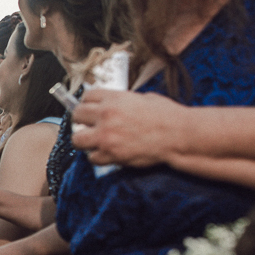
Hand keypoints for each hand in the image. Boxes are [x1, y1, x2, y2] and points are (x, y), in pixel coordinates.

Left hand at [71, 89, 185, 167]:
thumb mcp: (143, 98)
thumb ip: (123, 101)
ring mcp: (106, 136)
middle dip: (81, 120)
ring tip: (93, 141)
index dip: (87, 102)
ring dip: (84, 140)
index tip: (89, 108)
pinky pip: (92, 158)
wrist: (178, 135)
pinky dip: (97, 157)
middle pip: (76, 115)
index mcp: (114, 99)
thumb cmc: (167, 116)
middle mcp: (106, 115)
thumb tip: (112, 104)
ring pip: (77, 140)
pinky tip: (106, 153)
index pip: (86, 96)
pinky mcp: (111, 154)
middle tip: (87, 125)